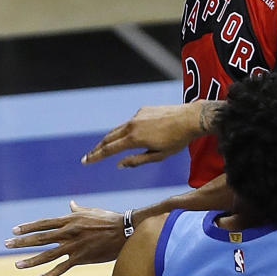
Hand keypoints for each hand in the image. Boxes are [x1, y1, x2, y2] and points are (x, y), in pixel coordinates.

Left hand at [5, 201, 124, 275]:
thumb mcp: (91, 211)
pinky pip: (62, 267)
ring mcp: (74, 245)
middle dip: (22, 242)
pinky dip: (50, 274)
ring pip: (47, 254)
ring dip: (31, 260)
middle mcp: (68, 232)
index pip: (43, 223)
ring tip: (17, 265)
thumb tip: (70, 204)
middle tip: (6, 245)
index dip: (28, 227)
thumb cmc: (109, 219)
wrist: (125, 230)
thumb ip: (77, 210)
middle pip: (40, 238)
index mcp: (69, 219)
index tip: (14, 231)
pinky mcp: (81, 257)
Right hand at [81, 103, 200, 167]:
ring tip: (104, 148)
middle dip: (98, 148)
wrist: (190, 118)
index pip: (109, 150)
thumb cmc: (177, 141)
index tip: (85, 161)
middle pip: (109, 138)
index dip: (96, 156)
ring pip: (118, 129)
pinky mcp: (143, 110)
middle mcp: (132, 125)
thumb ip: (136, 161)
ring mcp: (137, 116)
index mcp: (134, 139)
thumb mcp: (158, 156)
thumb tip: (119, 164)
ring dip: (110, 139)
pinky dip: (127, 131)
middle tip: (88, 157)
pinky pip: (131, 122)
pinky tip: (131, 136)